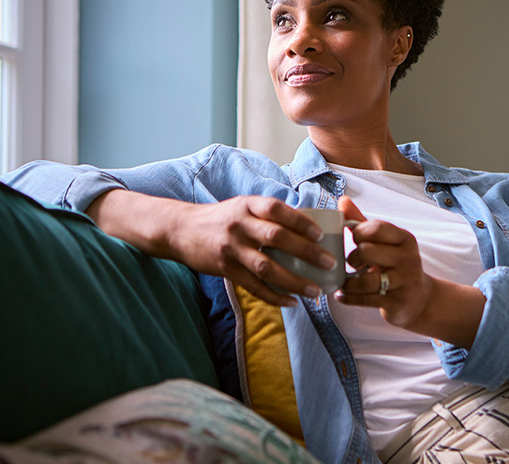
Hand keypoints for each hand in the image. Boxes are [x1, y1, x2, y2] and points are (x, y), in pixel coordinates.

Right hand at [89, 191, 334, 306]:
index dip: (300, 221)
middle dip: (306, 252)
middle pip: (276, 238)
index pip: (277, 210)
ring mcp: (231, 248)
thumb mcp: (243, 207)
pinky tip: (291, 302)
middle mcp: (239, 225)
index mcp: (248, 205)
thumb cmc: (222, 218)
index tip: (320, 234)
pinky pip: (253, 286)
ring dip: (293, 281)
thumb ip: (269, 215)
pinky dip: (274, 296)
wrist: (180, 229)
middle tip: (328, 263)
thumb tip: (309, 226)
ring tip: (315, 290)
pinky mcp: (224, 269)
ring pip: (267, 267)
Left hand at [334, 196, 433, 327]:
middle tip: (351, 263)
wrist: (419, 299)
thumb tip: (342, 200)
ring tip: (344, 283)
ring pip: (366, 280)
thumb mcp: (384, 242)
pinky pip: (366, 299)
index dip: (358, 233)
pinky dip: (348, 297)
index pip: (376, 228)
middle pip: (367, 252)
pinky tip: (342, 295)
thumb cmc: (395, 265)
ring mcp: (405, 282)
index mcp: (405, 239)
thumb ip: (362, 222)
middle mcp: (408, 258)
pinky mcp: (398, 303)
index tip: (354, 241)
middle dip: (352, 258)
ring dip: (348, 282)